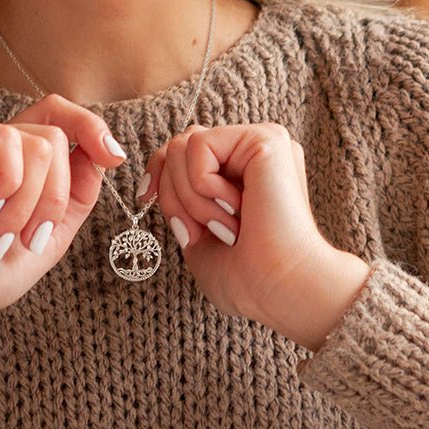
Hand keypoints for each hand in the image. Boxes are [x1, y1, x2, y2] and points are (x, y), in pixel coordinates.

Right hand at [0, 96, 123, 352]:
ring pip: (43, 143)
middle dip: (61, 191)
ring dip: (33, 204)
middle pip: (57, 125)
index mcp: (8, 162)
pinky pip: (10, 142)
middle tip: (34, 237)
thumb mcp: (49, 235)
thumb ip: (77, 193)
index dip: (91, 128)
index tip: (114, 157)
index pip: (57, 118)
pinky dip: (10, 189)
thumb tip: (103, 151)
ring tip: (0, 237)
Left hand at [149, 123, 369, 350]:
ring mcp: (262, 141)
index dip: (156, 172)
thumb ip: (180, 196)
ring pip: (182, 146)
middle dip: (171, 194)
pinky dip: (203, 187)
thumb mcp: (196, 230)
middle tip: (200, 232)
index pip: (180, 150)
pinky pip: (199, 145)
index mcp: (241, 172)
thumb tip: (157, 176)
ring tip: (226, 226)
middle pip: (176, 146)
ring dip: (190, 198)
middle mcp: (253, 152)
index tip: (145, 198)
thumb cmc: (248, 276)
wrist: (283, 289)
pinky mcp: (266, 139)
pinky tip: (237, 209)